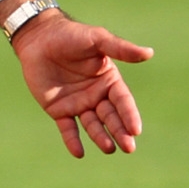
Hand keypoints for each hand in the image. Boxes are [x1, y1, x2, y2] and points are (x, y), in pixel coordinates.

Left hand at [11, 9, 153, 157]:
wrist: (38, 37)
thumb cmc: (70, 35)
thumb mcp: (97, 39)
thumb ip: (120, 48)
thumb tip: (149, 52)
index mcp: (109, 80)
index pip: (123, 101)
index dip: (129, 115)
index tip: (136, 130)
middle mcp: (96, 95)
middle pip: (111, 117)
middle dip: (120, 131)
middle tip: (128, 147)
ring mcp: (78, 104)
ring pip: (93, 125)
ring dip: (101, 137)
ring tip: (109, 148)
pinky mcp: (59, 110)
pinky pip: (68, 129)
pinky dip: (73, 141)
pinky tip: (79, 152)